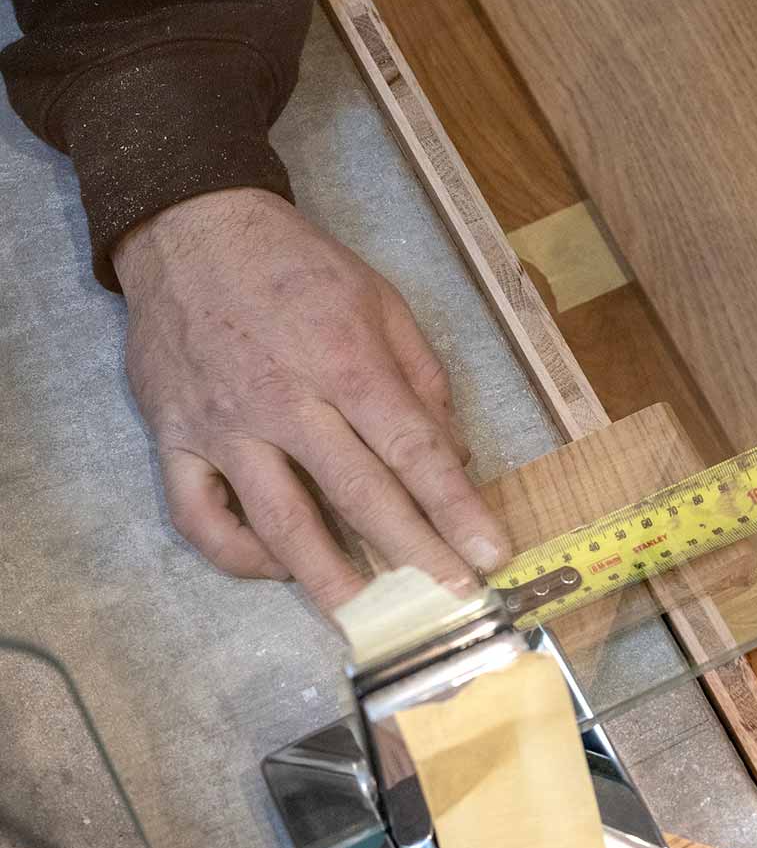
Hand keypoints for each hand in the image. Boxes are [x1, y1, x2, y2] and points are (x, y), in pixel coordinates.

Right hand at [114, 188, 509, 613]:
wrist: (192, 229)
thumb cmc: (297, 265)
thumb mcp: (380, 299)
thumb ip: (422, 378)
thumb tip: (456, 453)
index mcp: (346, 360)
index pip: (414, 450)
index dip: (456, 508)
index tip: (491, 555)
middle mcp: (286, 400)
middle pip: (358, 496)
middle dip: (413, 556)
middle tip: (451, 602)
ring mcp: (224, 425)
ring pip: (278, 522)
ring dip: (327, 580)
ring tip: (367, 619)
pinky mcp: (174, 438)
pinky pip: (200, 517)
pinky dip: (238, 554)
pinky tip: (275, 567)